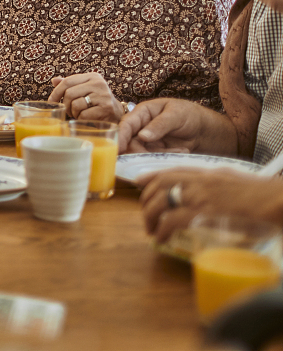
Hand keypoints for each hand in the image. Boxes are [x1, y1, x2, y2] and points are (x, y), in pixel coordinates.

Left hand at [48, 73, 121, 121]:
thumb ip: (70, 85)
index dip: (56, 92)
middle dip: (66, 105)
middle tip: (69, 111)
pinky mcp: (106, 109)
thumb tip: (54, 80)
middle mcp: (99, 84)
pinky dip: (81, 119)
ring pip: (75, 105)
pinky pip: (83, 115)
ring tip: (79, 114)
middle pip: (69, 94)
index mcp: (92, 76)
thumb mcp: (84, 89)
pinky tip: (86, 118)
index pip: (67, 81)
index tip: (51, 101)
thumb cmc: (96, 101)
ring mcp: (103, 96)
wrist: (117, 114)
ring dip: (73, 113)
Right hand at [117, 98, 231, 154]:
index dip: (121, 136)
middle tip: (161, 154)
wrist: (205, 129)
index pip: (126, 124)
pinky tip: (182, 150)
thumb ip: (160, 125)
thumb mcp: (176, 115)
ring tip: (180, 150)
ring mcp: (148, 140)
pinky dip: (166, 157)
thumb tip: (142, 136)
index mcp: (142, 113)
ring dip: (158, 154)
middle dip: (143, 151)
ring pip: (141, 152)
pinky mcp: (155, 151)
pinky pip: (153, 158)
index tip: (119, 149)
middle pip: (130, 142)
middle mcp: (141, 127)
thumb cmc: (189, 114)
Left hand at [139, 168, 282, 242]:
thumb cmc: (267, 198)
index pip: (173, 170)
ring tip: (150, 230)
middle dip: (147, 199)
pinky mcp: (203, 211)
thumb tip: (215, 198)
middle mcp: (201, 180)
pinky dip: (162, 230)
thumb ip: (223, 187)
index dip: (152, 175)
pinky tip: (160, 239)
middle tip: (146, 215)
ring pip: (160, 200)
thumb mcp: (240, 185)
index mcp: (210, 173)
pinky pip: (171, 220)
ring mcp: (201, 195)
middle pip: (160, 184)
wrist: (278, 202)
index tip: (139, 182)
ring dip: (150, 216)